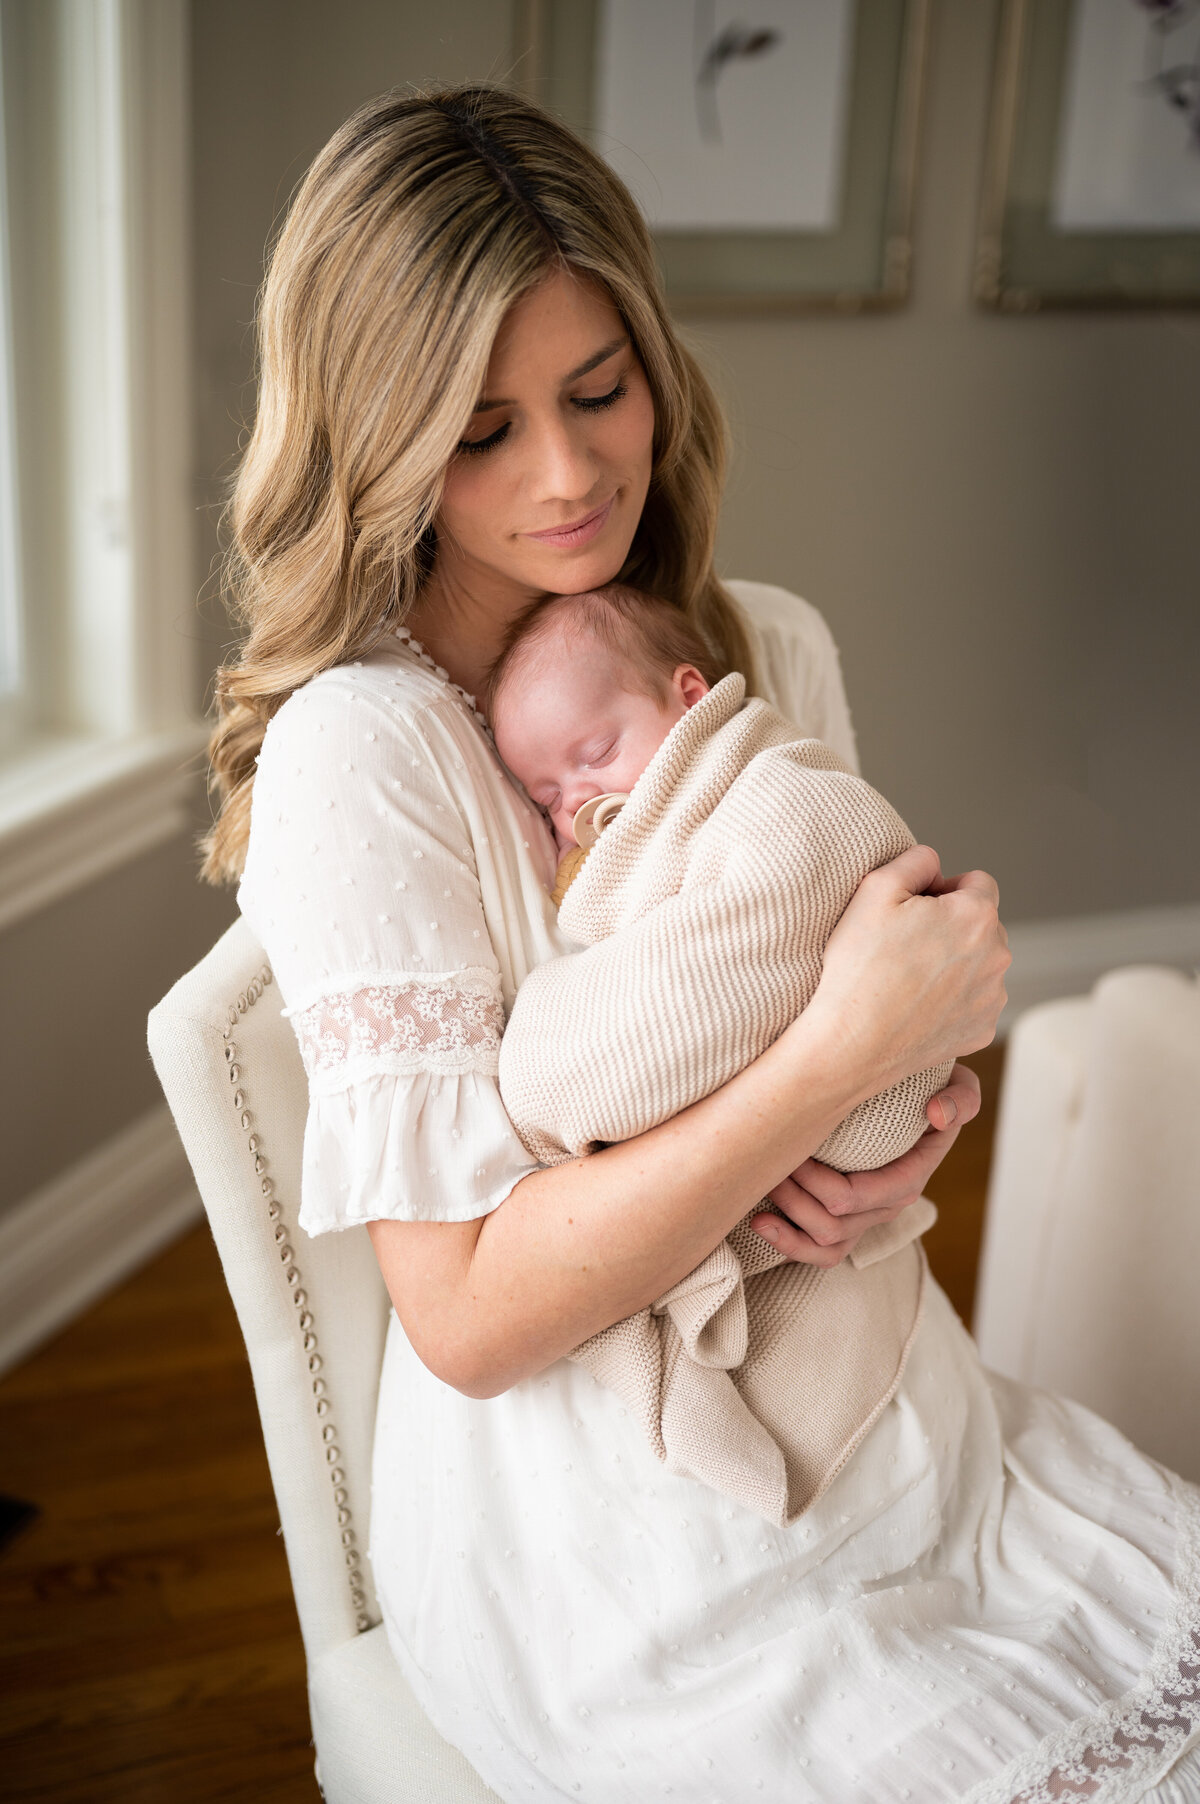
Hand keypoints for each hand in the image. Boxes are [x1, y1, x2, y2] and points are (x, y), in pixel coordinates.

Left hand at [750, 1062, 981, 1264]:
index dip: (816, 1181)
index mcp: (909, 1177)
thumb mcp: (959, 1084)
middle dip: (793, 1195)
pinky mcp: (847, 1220)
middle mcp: (888, 1205)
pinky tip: (759, 1221)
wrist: (916, 1094)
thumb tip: (936, 1114)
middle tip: (770, 1159)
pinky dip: (788, 1244)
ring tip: (764, 1182)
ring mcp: (867, 1217)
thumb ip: (961, 1098)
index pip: (858, 1196)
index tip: (793, 1149)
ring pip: (825, 1244)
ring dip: (787, 1218)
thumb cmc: (930, 1086)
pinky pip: (820, 1253)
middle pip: (833, 1223)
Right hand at [804, 846, 1009, 1092]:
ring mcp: (992, 998)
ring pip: (980, 964)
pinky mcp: (982, 1030)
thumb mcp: (874, 889)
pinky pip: (974, 1002)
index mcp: (977, 916)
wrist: (851, 1043)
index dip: (945, 889)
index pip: (979, 883)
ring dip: (955, 962)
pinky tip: (918, 1004)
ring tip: (909, 976)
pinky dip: (953, 999)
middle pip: (983, 924)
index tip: (917, 907)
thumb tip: (933, 860)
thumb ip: (914, 860)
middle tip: (906, 942)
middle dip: (953, 926)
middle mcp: (997, 956)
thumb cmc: (858, 966)